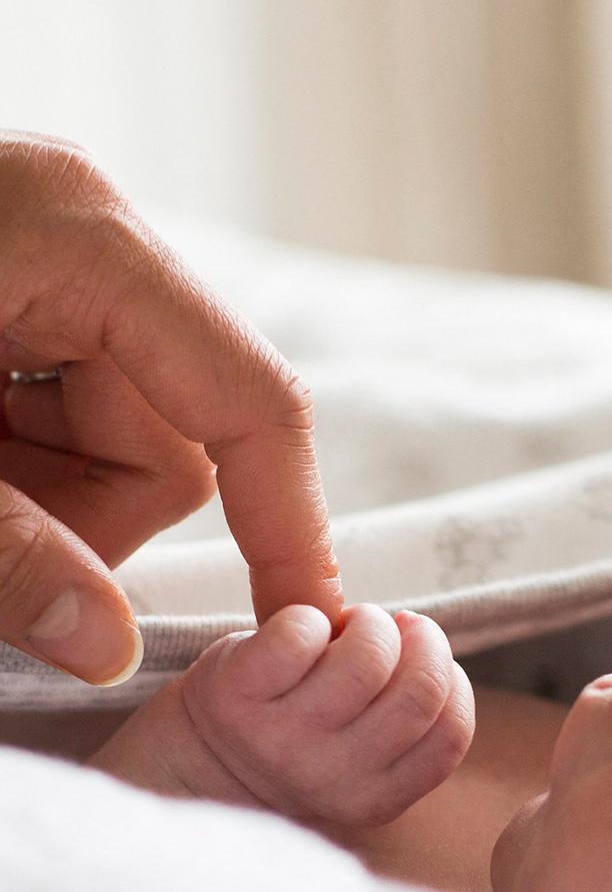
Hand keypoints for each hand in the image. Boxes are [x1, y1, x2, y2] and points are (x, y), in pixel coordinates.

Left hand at [0, 132, 341, 685]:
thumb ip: (5, 555)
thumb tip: (105, 650)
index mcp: (85, 244)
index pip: (250, 405)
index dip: (285, 525)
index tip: (302, 623)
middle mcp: (90, 241)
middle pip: (171, 442)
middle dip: (78, 515)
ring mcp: (55, 263)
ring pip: (116, 446)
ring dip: (33, 498)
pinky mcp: (20, 295)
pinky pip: (64, 424)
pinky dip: (11, 469)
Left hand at [177, 604, 474, 827]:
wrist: (187, 773)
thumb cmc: (289, 749)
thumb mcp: (356, 762)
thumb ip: (399, 725)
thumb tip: (428, 644)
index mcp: (375, 799)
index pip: (451, 730)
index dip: (450, 677)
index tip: (421, 657)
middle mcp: (331, 780)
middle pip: (421, 689)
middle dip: (419, 639)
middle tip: (390, 629)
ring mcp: (283, 741)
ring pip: (368, 656)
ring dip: (366, 622)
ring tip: (344, 628)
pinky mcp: (235, 697)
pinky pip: (301, 632)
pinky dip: (306, 618)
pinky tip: (296, 631)